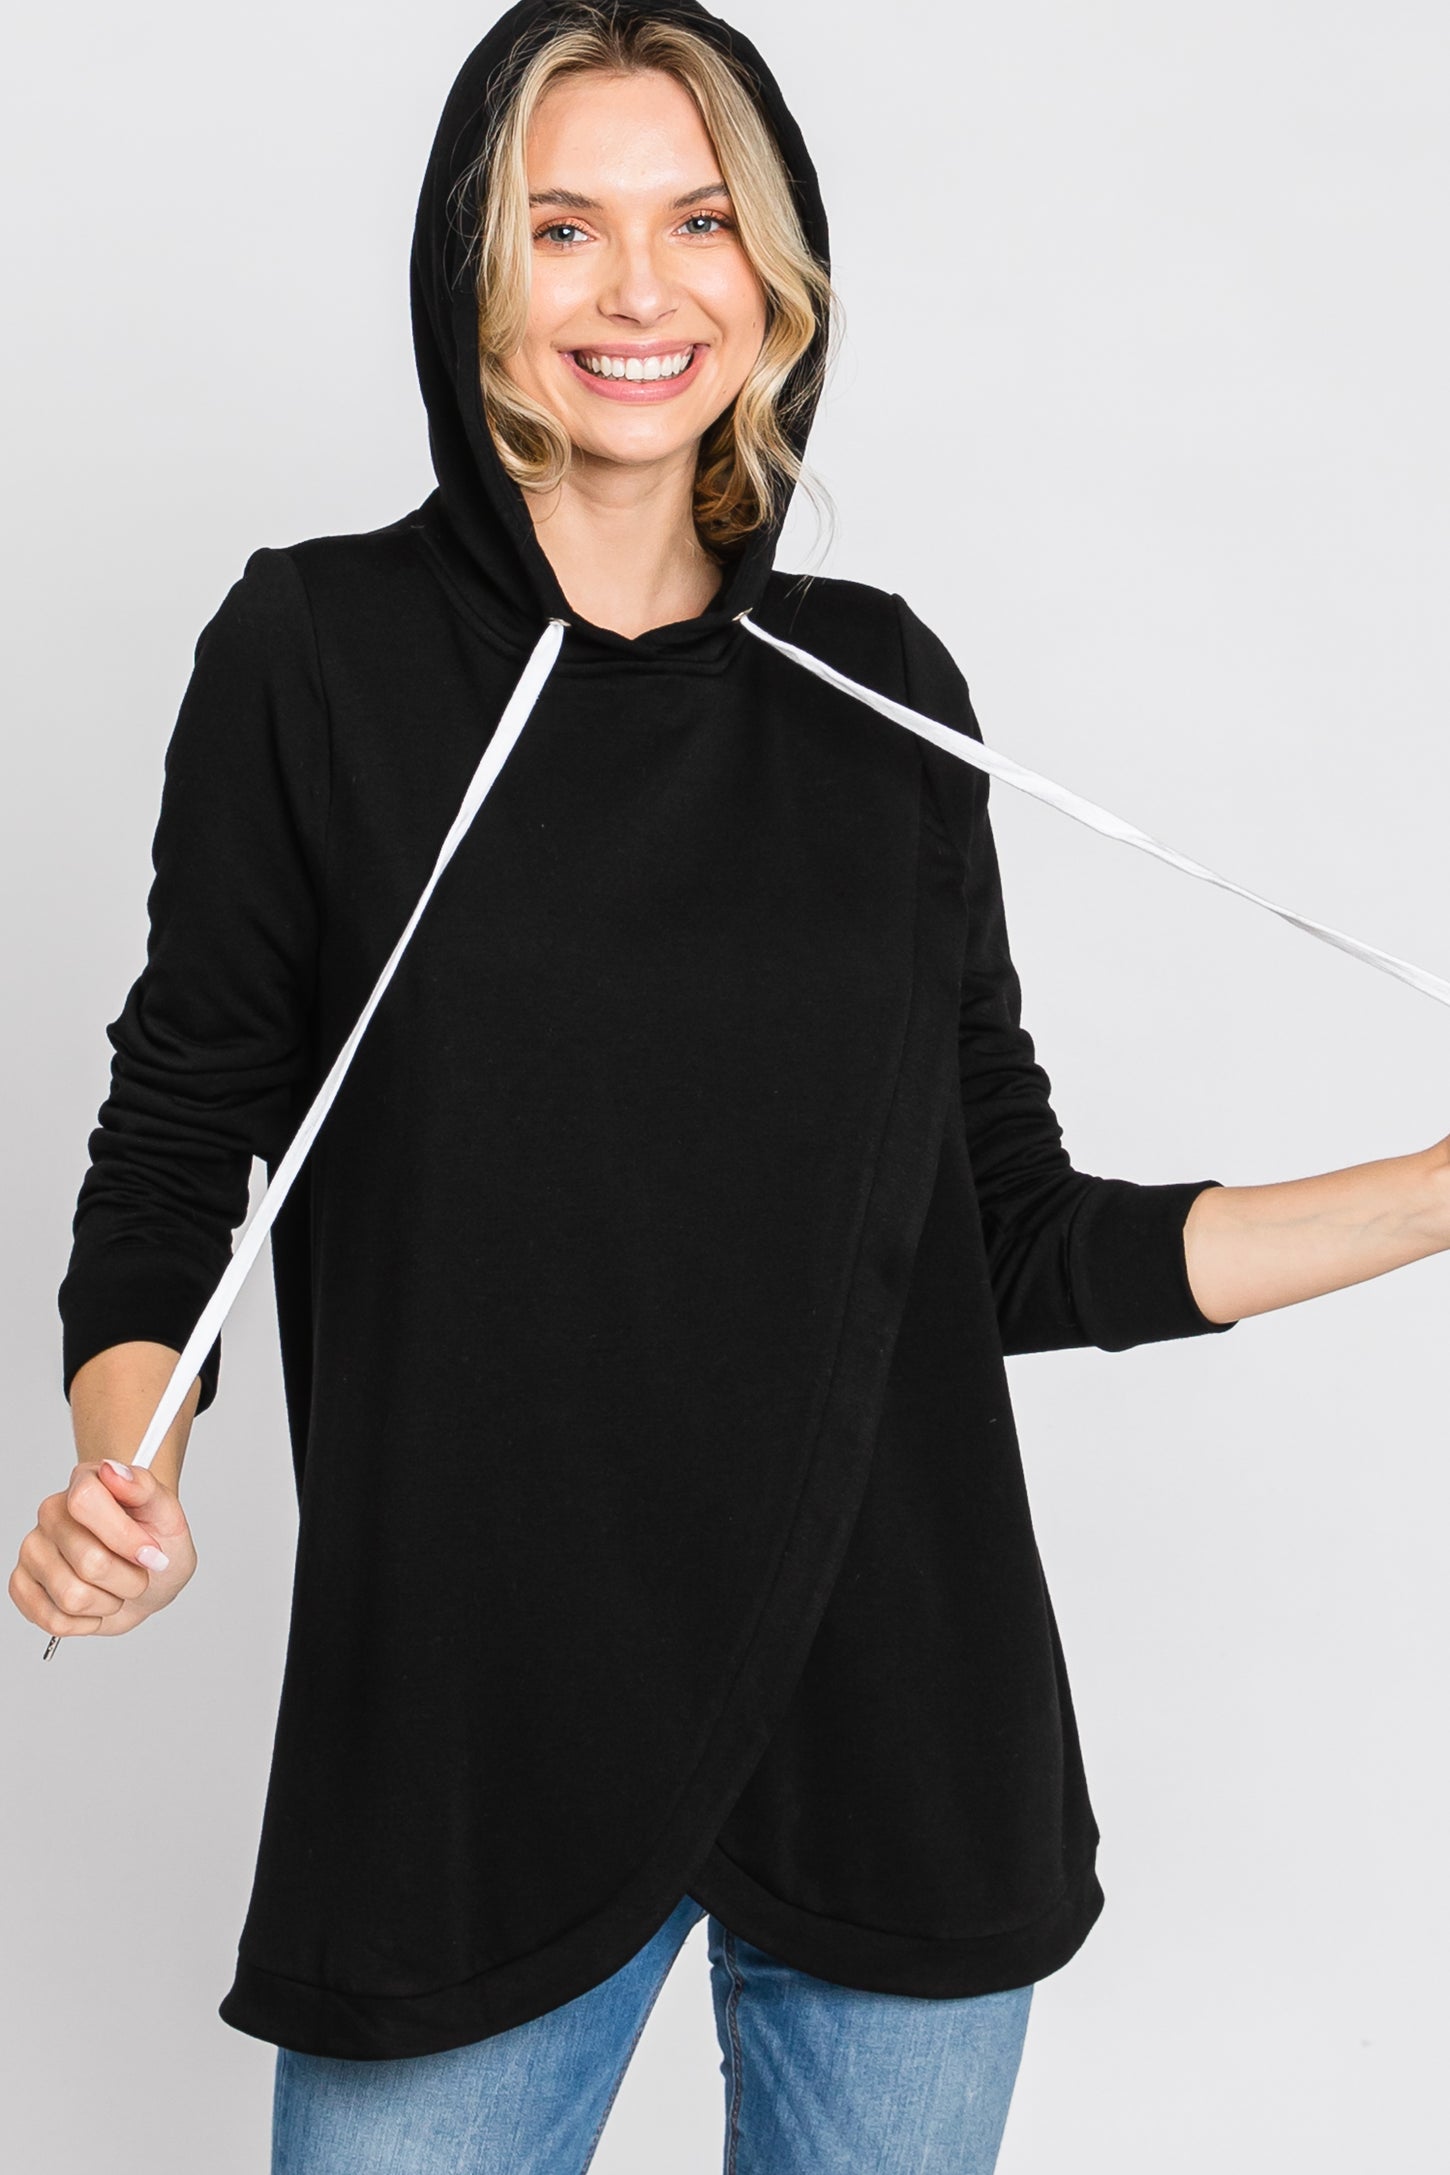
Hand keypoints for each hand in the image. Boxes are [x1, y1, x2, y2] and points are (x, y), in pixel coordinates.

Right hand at [8, 1458, 196, 1642]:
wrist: (149, 1577)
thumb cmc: (157, 1543)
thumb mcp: (168, 1515)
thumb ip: (145, 1488)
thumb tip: (114, 1471)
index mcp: (86, 1483)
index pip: (84, 1502)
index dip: (123, 1537)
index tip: (151, 1553)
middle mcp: (52, 1513)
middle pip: (89, 1562)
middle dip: (128, 1579)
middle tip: (139, 1572)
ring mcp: (33, 1549)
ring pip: (72, 1597)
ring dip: (109, 1602)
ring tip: (117, 1586)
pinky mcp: (22, 1584)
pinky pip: (54, 1620)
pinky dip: (87, 1622)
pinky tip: (96, 1602)